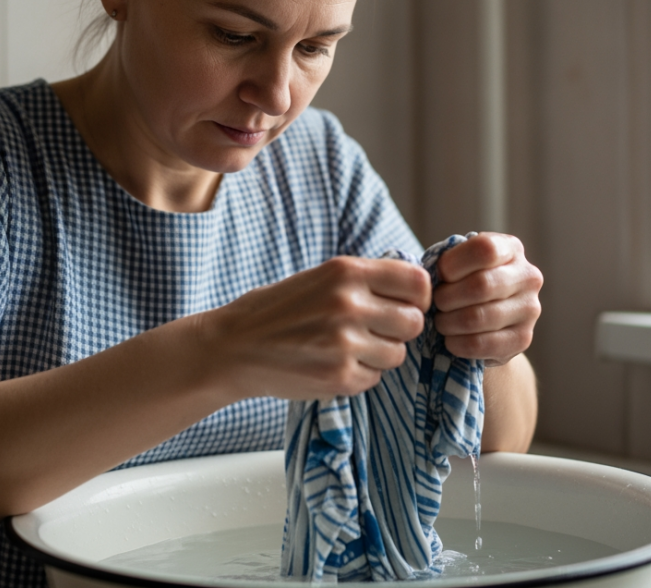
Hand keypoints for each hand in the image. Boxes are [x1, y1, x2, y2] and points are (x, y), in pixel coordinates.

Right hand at [205, 256, 431, 399]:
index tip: (404, 304)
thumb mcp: (320, 278)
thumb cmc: (276, 310)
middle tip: (373, 330)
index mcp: (346, 272)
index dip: (417, 297)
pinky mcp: (339, 376)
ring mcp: (344, 343)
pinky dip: (359, 375)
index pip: (417, 283)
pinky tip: (332, 364)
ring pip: (397, 354)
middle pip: (414, 322)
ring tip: (346, 348)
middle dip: (398, 329)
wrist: (233, 347)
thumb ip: (365, 280)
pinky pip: (375, 378)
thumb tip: (417, 289)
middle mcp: (349, 304)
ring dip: (379, 355)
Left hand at [433, 233, 541, 364]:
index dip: (453, 264)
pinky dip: (457, 343)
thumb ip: (448, 264)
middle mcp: (528, 277)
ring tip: (441, 322)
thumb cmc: (464, 282)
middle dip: (446, 297)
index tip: (440, 275)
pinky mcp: (523, 338)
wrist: (486, 319)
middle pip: (481, 286)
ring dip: (448, 322)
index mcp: (511, 249)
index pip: (484, 250)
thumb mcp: (460, 263)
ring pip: (478, 317)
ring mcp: (530, 309)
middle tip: (436, 304)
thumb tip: (430, 281)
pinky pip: (481, 344)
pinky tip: (451, 339)